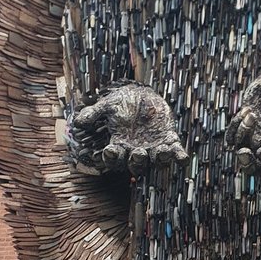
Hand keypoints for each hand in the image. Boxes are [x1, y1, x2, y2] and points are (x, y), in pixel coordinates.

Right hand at [68, 83, 186, 174]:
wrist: (143, 95)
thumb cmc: (123, 101)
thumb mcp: (109, 105)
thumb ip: (95, 112)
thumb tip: (78, 120)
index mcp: (120, 146)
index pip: (113, 158)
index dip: (111, 157)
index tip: (110, 150)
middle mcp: (136, 151)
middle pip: (136, 164)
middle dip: (137, 161)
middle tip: (138, 153)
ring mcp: (154, 148)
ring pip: (156, 161)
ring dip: (160, 159)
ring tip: (161, 151)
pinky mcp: (169, 141)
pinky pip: (175, 153)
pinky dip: (179, 157)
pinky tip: (181, 158)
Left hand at [226, 68, 260, 171]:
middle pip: (260, 168)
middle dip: (249, 164)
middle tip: (243, 153)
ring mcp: (258, 140)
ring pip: (244, 152)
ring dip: (243, 134)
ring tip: (251, 114)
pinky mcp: (245, 131)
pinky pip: (233, 138)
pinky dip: (235, 128)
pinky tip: (246, 111)